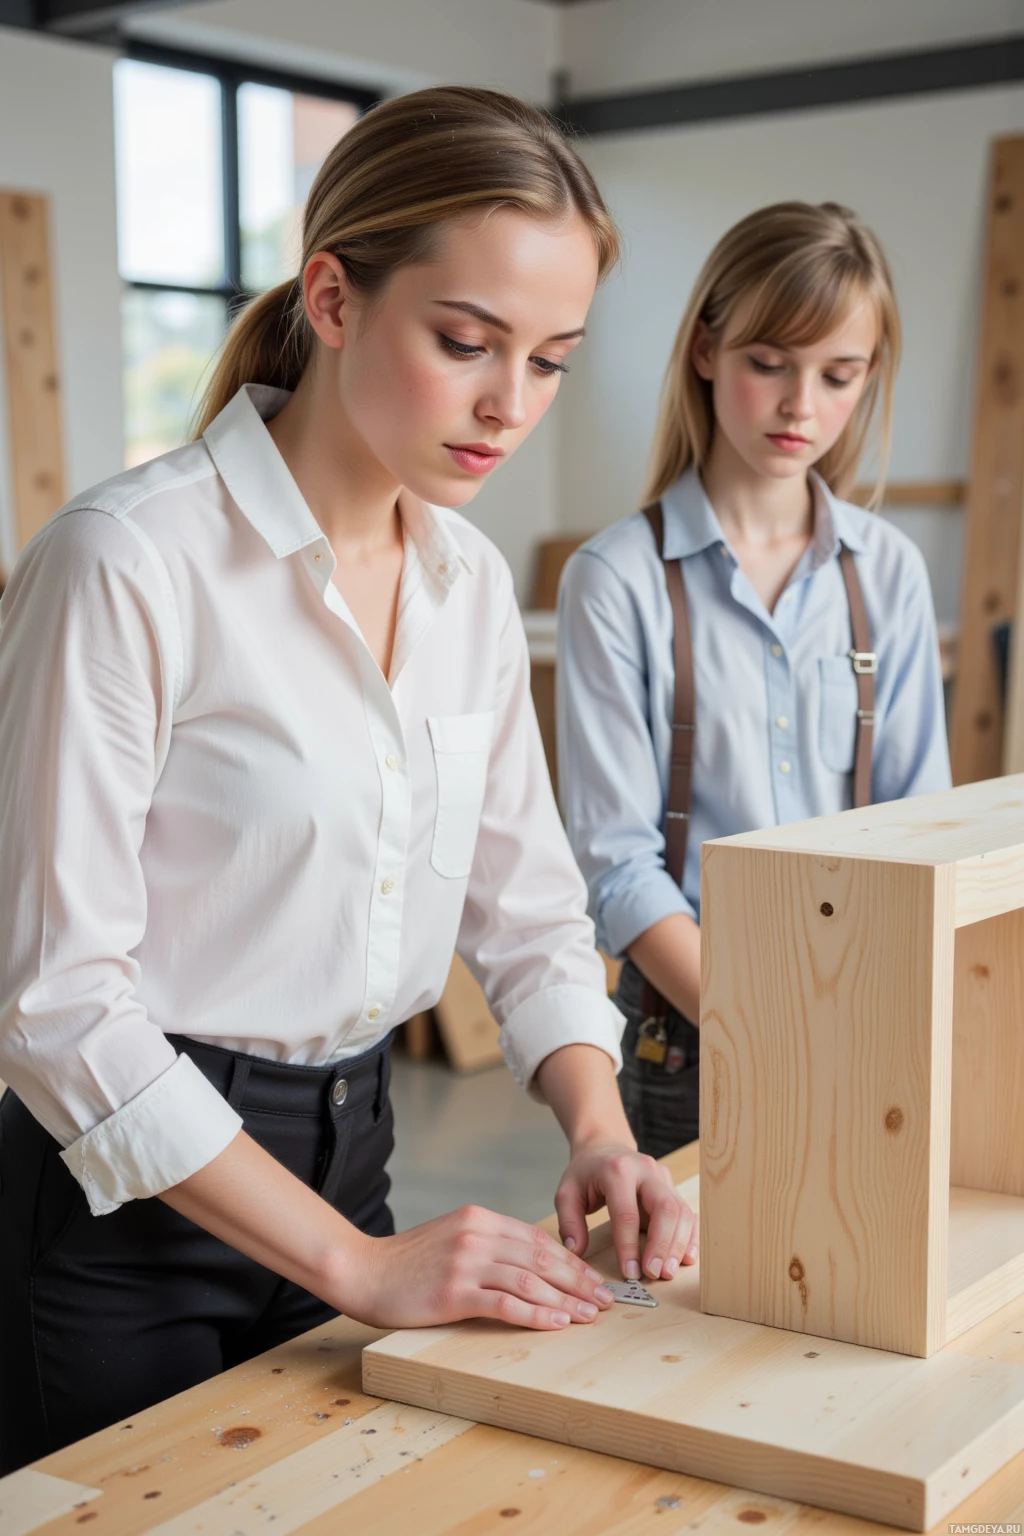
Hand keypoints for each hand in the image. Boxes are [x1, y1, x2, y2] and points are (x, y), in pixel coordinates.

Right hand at [339, 1205, 616, 1330]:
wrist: (362, 1270)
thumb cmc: (407, 1261)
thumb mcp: (452, 1237)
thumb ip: (487, 1243)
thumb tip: (529, 1264)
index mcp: (479, 1218)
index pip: (538, 1239)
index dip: (572, 1261)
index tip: (594, 1279)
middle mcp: (477, 1235)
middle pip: (542, 1258)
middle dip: (579, 1280)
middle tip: (605, 1299)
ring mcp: (466, 1262)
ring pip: (530, 1280)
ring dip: (566, 1300)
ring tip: (590, 1315)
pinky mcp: (455, 1291)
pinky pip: (506, 1304)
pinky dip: (537, 1314)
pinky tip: (557, 1323)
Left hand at [553, 1141, 698, 1281]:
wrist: (604, 1146)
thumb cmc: (586, 1172)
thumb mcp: (567, 1192)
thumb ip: (569, 1223)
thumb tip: (577, 1251)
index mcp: (617, 1170)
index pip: (627, 1212)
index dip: (629, 1245)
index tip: (630, 1272)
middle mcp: (645, 1171)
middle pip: (665, 1208)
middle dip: (663, 1245)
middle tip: (655, 1274)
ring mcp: (663, 1178)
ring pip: (681, 1211)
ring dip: (678, 1245)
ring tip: (668, 1272)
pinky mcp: (672, 1188)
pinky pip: (687, 1213)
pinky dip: (689, 1236)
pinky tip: (686, 1257)